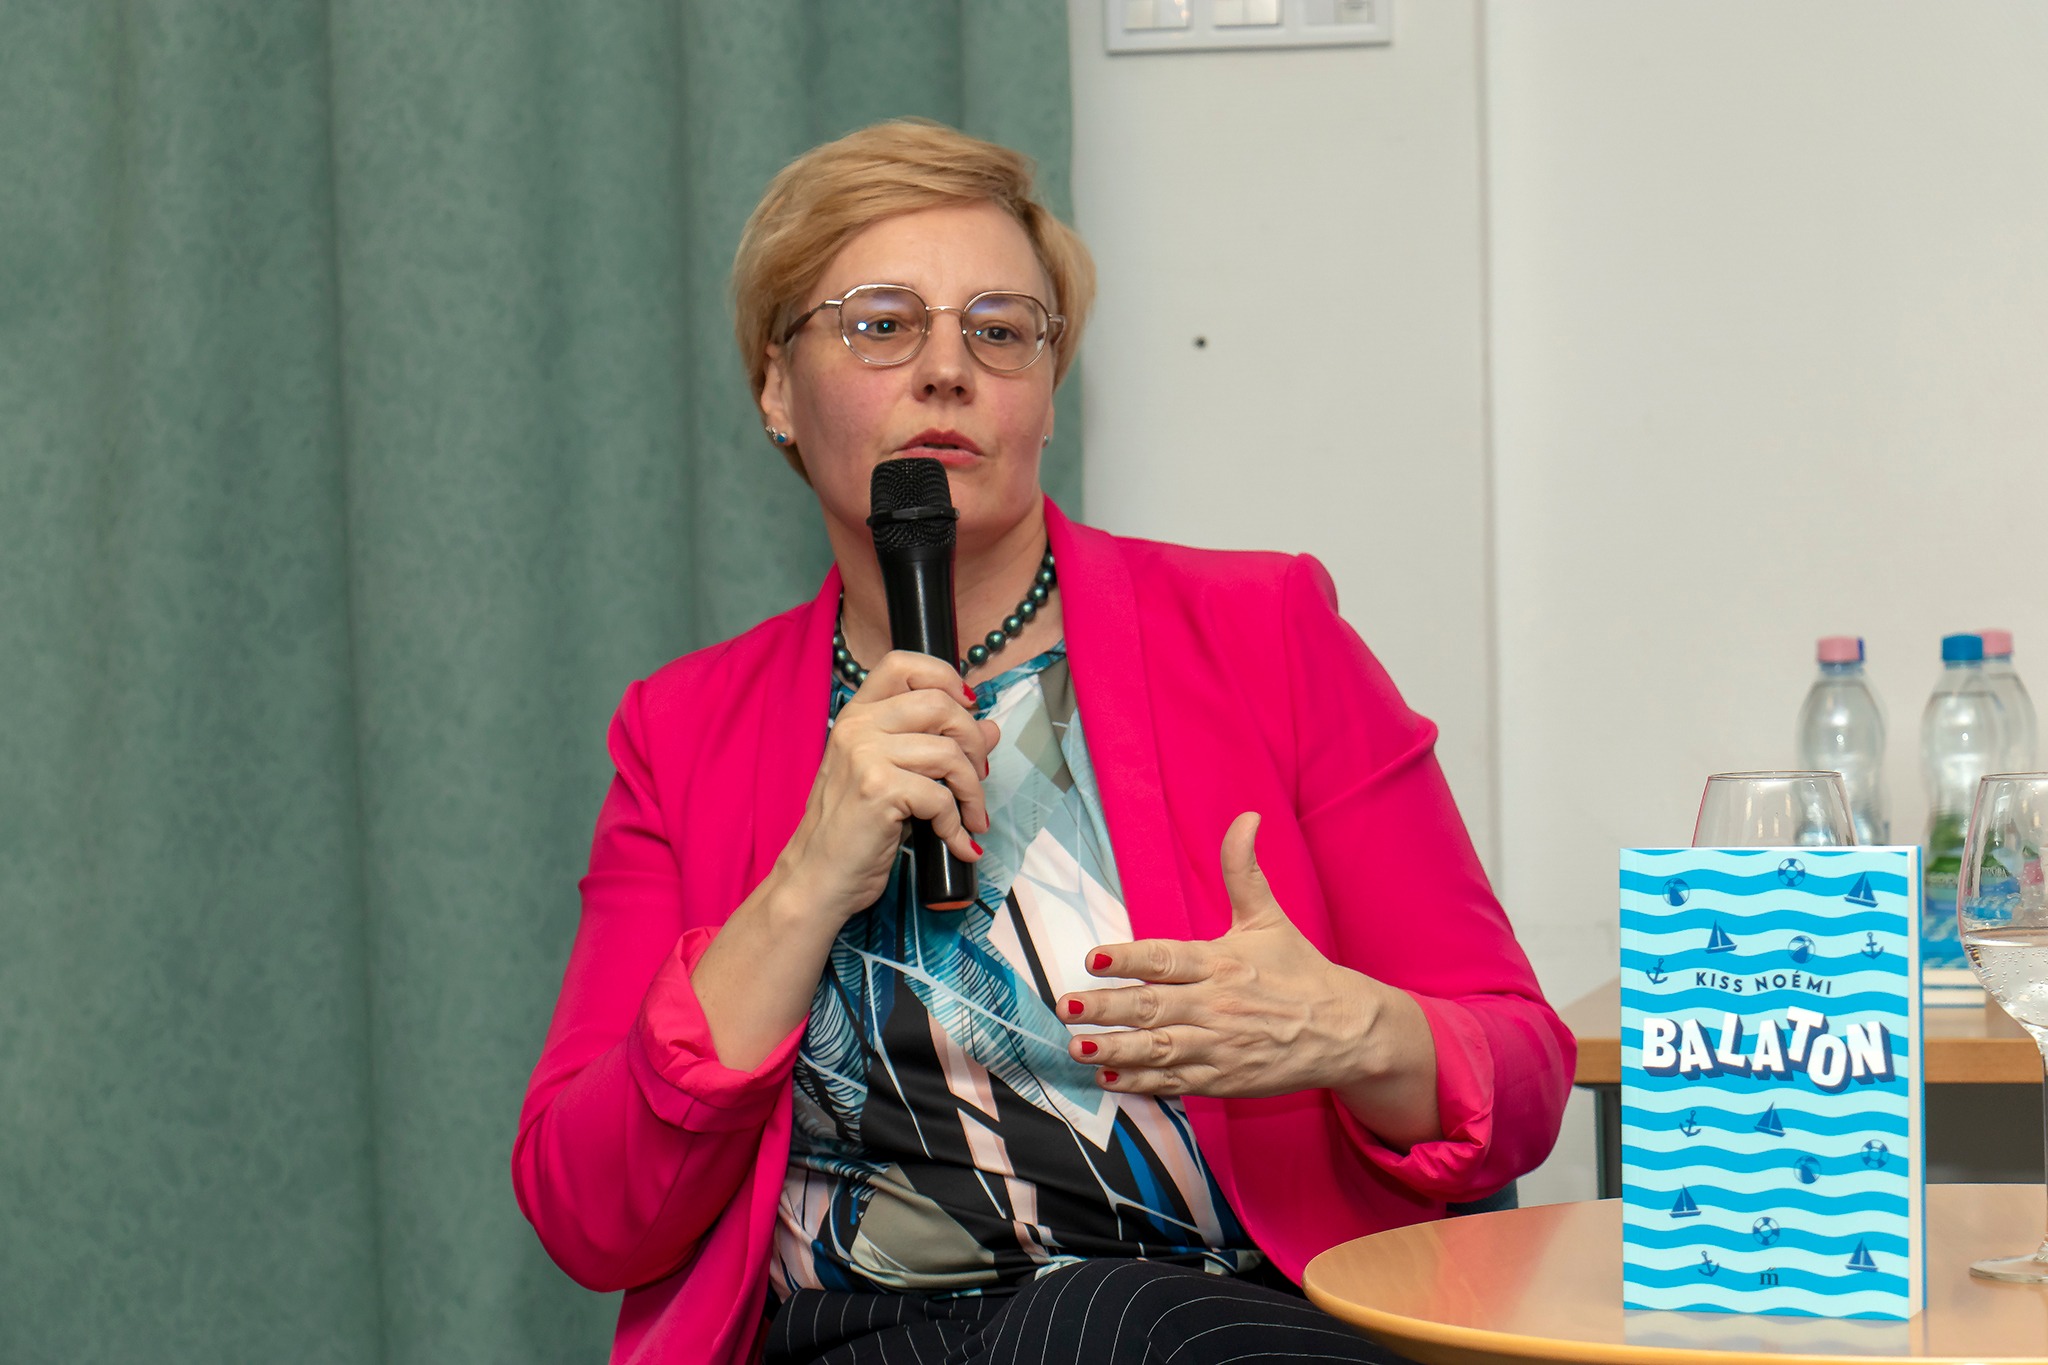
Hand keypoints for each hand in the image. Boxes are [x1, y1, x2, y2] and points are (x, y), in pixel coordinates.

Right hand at [772, 651, 998, 923]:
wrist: (816, 879)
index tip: (968, 708)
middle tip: (979, 777)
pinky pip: (941, 797)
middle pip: (940, 705)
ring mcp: (865, 755)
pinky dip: (957, 825)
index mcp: (858, 715)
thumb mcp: (895, 779)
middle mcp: (858, 726)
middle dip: (973, 743)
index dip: (944, 677)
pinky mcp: (878, 789)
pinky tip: (957, 843)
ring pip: (949, 752)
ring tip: (972, 817)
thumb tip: (990, 727)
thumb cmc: (854, 831)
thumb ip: (937, 748)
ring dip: (973, 791)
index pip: (903, 664)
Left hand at [1058, 812, 1416, 1105]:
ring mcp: (1218, 1046)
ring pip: (1157, 1048)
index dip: (1129, 959)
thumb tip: (1246, 817)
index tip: (1095, 958)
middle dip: (1106, 1008)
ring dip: (1115, 1048)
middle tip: (1067, 1005)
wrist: (1343, 1031)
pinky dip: (1141, 1082)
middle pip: (1152, 1007)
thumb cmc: (1298, 970)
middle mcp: (1215, 1005)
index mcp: (1221, 962)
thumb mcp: (1269, 916)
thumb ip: (1243, 869)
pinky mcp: (1222, 1079)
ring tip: (1077, 1046)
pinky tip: (1109, 1077)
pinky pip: (1174, 1081)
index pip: (1167, 959)